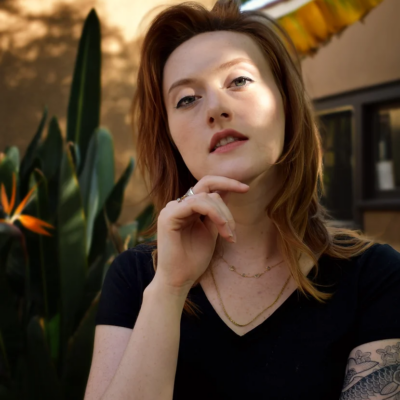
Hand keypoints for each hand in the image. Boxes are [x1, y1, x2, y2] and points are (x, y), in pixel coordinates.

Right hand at [154, 175, 248, 290]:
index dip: (226, 182)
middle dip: (227, 205)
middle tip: (234, 229)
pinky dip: (214, 214)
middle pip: (207, 188)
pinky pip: (196, 204)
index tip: (246, 188)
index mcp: (186, 208)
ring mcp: (171, 209)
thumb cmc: (193, 260)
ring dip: (223, 215)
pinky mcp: (169, 216)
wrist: (179, 280)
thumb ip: (216, 213)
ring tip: (229, 235)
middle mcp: (177, 205)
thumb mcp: (211, 231)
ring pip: (205, 197)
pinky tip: (222, 228)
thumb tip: (227, 192)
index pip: (206, 186)